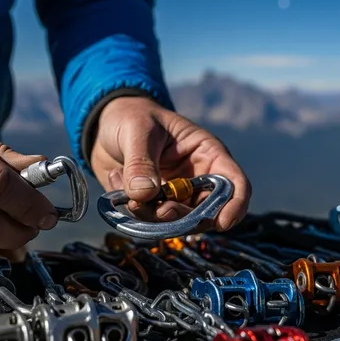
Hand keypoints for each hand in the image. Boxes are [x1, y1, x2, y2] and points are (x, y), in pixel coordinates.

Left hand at [90, 96, 250, 231]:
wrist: (104, 125)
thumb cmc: (132, 117)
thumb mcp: (138, 130)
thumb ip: (141, 162)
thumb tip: (144, 195)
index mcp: (207, 154)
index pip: (234, 184)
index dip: (235, 206)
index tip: (222, 223)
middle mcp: (196, 180)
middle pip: (205, 213)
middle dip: (183, 218)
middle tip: (159, 210)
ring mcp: (174, 196)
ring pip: (176, 222)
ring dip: (151, 216)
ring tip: (127, 193)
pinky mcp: (152, 206)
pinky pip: (148, 220)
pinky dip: (131, 208)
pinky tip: (116, 178)